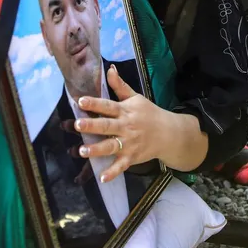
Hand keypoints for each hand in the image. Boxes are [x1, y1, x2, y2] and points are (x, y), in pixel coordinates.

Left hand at [73, 65, 168, 182]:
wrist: (170, 133)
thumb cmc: (149, 113)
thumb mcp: (136, 97)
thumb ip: (120, 85)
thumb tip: (109, 68)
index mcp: (126, 111)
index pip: (108, 105)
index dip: (94, 103)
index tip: (81, 101)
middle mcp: (126, 127)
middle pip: (107, 126)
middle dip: (92, 126)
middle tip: (78, 125)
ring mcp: (129, 143)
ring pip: (111, 147)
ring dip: (97, 150)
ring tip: (82, 151)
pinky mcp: (132, 157)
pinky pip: (121, 166)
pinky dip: (113, 173)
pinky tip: (102, 178)